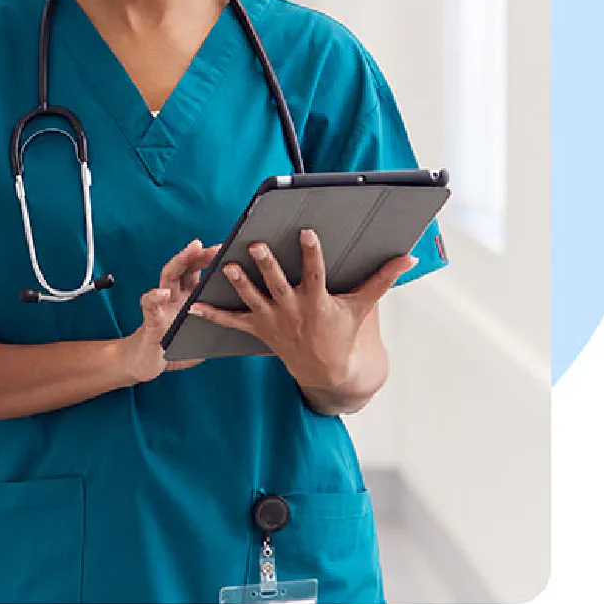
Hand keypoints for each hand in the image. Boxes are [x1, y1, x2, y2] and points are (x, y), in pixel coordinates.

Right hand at [117, 239, 221, 383]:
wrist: (147, 363)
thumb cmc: (177, 346)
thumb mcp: (202, 332)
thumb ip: (219, 322)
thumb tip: (250, 319)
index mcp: (188, 296)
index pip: (198, 270)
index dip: (212, 259)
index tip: (231, 249)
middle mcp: (174, 295)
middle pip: (185, 266)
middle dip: (200, 253)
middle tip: (216, 246)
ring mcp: (161, 305)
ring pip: (168, 276)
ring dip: (180, 260)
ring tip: (192, 249)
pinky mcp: (150, 320)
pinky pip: (150, 306)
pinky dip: (155, 298)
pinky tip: (163, 294)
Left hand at [189, 230, 414, 392]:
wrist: (328, 371)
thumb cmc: (344, 331)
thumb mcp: (363, 306)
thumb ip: (382, 279)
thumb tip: (409, 257)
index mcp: (318, 300)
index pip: (315, 272)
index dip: (312, 252)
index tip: (307, 232)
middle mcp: (293, 309)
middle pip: (278, 283)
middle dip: (267, 265)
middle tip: (256, 246)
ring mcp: (273, 320)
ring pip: (253, 299)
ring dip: (239, 284)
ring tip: (227, 266)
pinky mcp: (259, 329)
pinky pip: (232, 323)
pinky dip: (213, 315)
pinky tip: (195, 305)